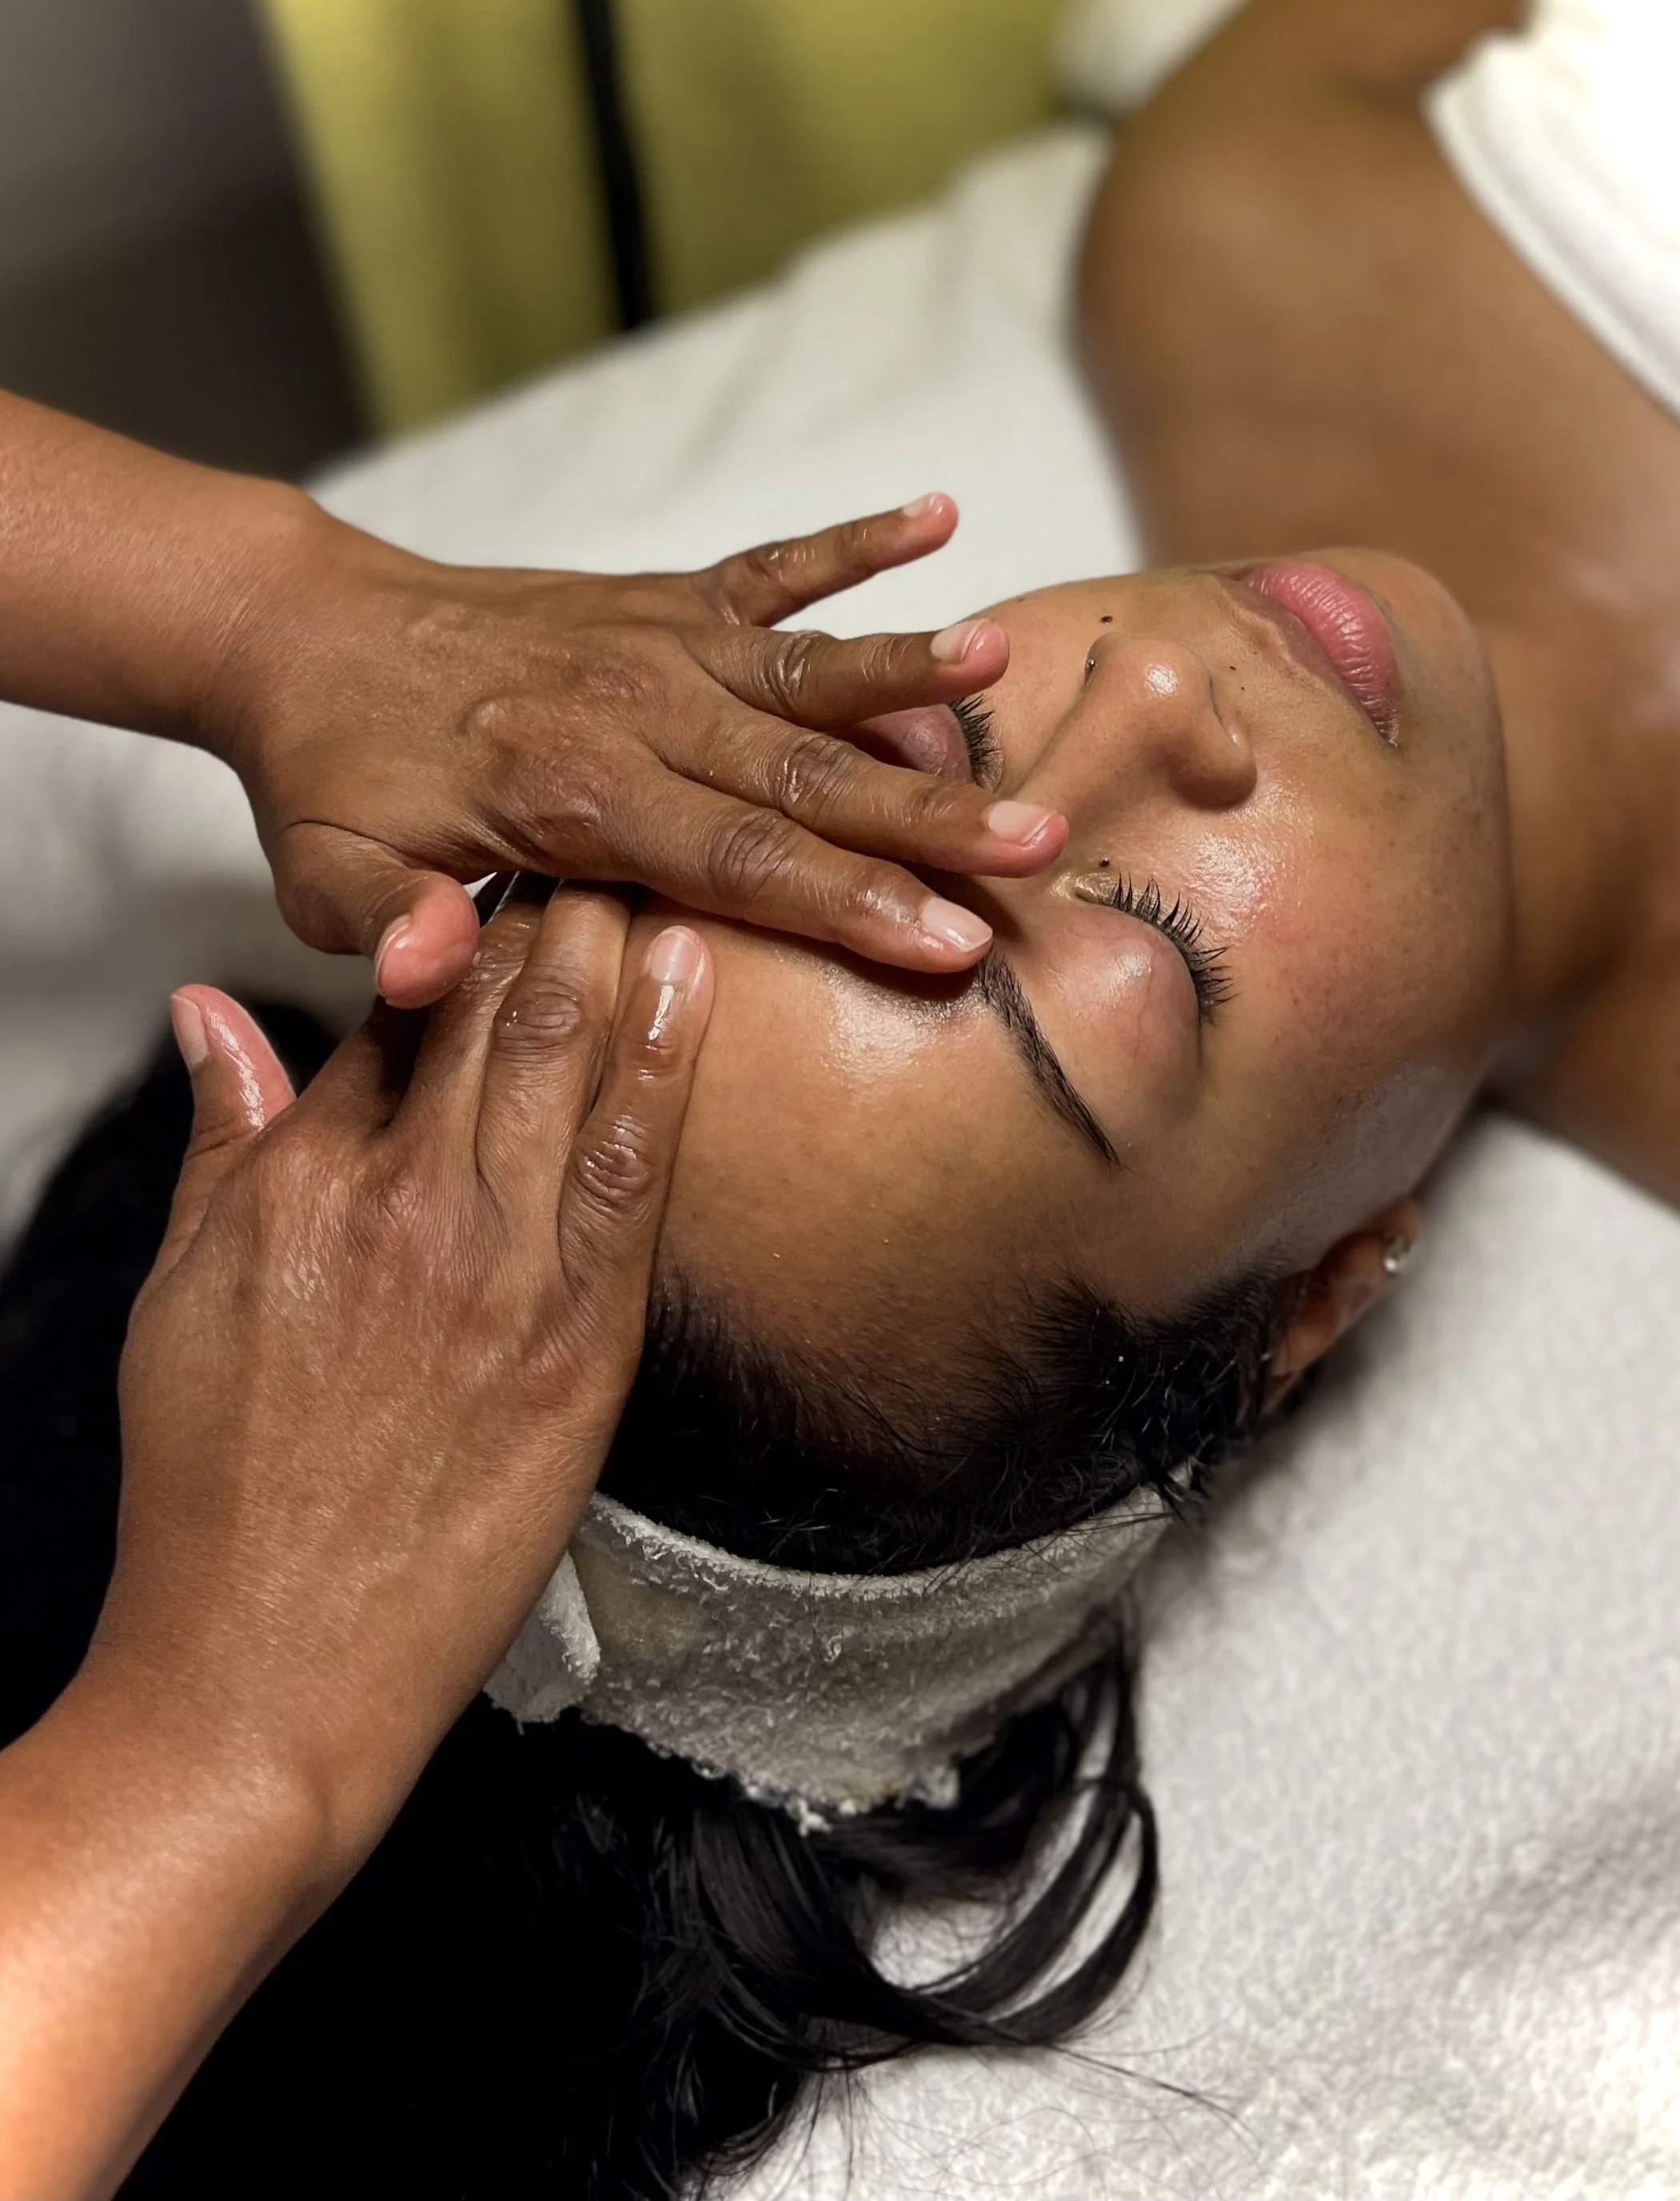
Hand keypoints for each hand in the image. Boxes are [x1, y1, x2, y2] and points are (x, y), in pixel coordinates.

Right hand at [104, 882, 708, 1849]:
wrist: (266, 1669)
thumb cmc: (216, 1493)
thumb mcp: (179, 1291)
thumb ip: (221, 1136)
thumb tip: (216, 1012)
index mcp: (299, 1178)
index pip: (392, 1012)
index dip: (455, 926)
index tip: (505, 865)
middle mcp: (399, 1199)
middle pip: (491, 1005)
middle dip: (551, 900)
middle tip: (606, 812)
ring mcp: (495, 1265)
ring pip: (565, 1055)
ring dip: (617, 942)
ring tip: (661, 850)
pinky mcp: (579, 1339)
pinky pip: (633, 1167)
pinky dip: (668, 1060)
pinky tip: (698, 976)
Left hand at [216, 493, 1065, 1004]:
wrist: (301, 631)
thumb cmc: (331, 775)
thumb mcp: (326, 876)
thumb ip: (387, 928)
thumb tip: (433, 969)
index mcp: (569, 794)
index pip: (736, 863)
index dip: (849, 904)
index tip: (950, 942)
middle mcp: (632, 710)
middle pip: (803, 776)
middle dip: (927, 817)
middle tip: (1037, 844)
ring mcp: (656, 644)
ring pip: (805, 669)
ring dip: (908, 668)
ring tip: (1005, 660)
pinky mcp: (660, 598)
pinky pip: (770, 567)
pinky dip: (851, 540)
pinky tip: (938, 513)